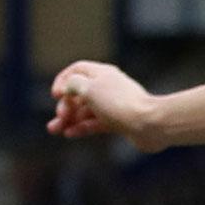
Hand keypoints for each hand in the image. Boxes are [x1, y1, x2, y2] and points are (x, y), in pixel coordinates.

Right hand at [48, 61, 162, 150]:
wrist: (150, 124)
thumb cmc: (119, 104)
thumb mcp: (89, 88)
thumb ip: (73, 84)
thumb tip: (68, 88)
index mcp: (103, 73)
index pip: (77, 70)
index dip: (62, 80)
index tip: (56, 95)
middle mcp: (108, 87)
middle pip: (79, 93)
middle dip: (65, 104)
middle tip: (61, 117)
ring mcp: (113, 105)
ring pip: (85, 110)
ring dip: (68, 119)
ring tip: (54, 129)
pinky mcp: (118, 121)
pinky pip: (95, 123)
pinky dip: (81, 127)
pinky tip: (69, 134)